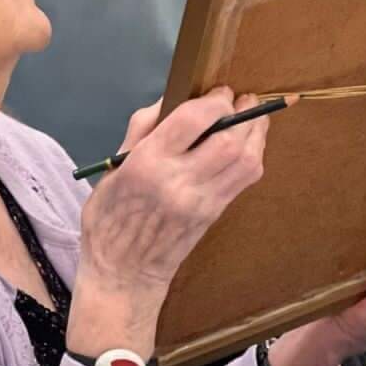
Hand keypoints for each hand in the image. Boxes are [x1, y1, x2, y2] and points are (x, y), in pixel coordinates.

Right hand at [69, 91, 268, 356]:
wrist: (124, 274)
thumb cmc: (109, 218)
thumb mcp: (113, 168)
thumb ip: (142, 129)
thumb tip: (171, 98)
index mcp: (146, 165)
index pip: (192, 121)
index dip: (213, 100)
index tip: (219, 92)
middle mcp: (178, 182)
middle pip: (227, 140)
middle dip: (241, 113)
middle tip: (242, 99)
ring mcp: (201, 201)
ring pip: (245, 160)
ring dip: (256, 132)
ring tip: (253, 115)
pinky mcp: (215, 214)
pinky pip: (245, 179)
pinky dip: (253, 155)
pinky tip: (248, 144)